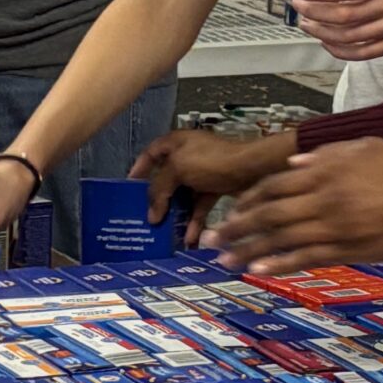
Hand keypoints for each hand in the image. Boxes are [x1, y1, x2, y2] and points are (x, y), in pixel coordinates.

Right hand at [132, 126, 294, 245]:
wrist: (253, 168)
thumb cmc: (211, 161)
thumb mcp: (178, 169)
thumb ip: (159, 190)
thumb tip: (151, 215)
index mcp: (176, 143)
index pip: (150, 154)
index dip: (139, 169)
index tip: (129, 188)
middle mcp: (188, 155)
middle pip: (166, 180)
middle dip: (158, 200)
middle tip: (147, 219)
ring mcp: (203, 172)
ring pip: (184, 196)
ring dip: (177, 215)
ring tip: (167, 235)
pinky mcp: (218, 187)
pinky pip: (201, 206)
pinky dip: (195, 221)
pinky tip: (190, 238)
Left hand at [212, 136, 382, 274]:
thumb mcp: (367, 147)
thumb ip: (327, 155)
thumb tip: (293, 163)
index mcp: (327, 171)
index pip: (274, 184)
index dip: (248, 198)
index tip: (232, 208)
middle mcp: (325, 200)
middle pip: (269, 214)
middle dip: (236, 227)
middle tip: (211, 239)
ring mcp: (336, 228)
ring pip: (282, 239)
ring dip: (249, 250)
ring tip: (224, 260)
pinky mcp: (351, 250)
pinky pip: (308, 258)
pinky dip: (280, 264)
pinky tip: (259, 271)